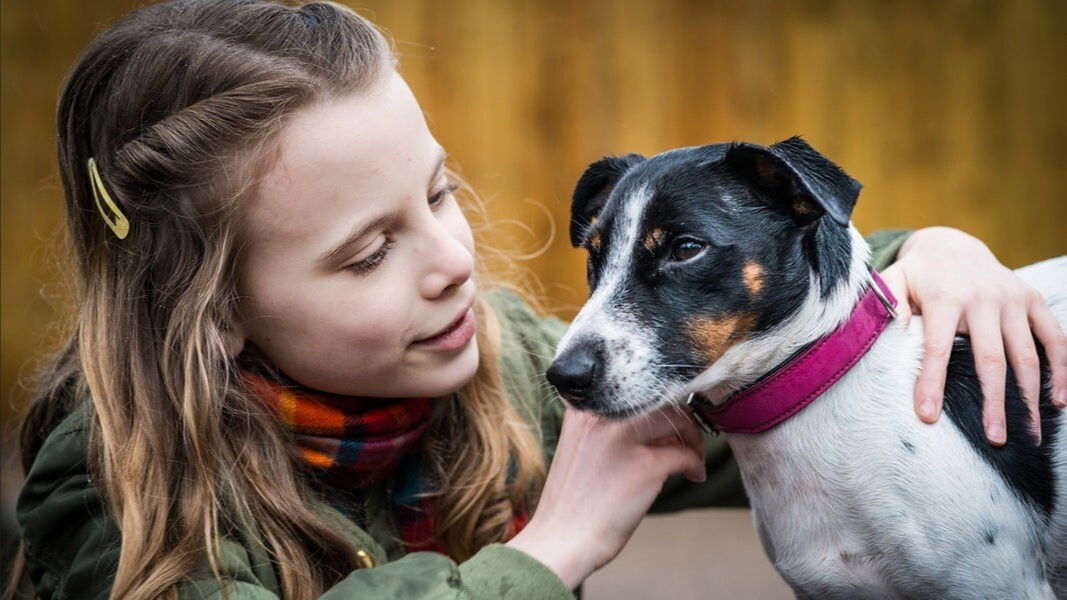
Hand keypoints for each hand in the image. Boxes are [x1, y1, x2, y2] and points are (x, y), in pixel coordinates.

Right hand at [505, 407, 704, 587]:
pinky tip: (694, 476)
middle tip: (688, 442)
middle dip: (680, 420)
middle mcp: (603, 416)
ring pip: (677, 421)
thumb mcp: (581, 449)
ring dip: (692, 439)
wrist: (559, 540)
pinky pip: (684, 455)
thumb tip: (656, 426)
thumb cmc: (571, 502)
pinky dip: (695, 464)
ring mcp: (624, 439)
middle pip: (658, 402)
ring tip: (693, 460)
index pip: (634, 391)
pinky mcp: (645, 466)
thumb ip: (610, 431)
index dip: (658, 407)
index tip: (668, 425)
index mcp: (585, 409)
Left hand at [879, 226, 1066, 445]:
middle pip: (990, 358)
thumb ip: (887, 306)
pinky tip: (1058, 400)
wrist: (951, 246)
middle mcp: (983, 297)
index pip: (937, 347)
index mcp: (944, 297)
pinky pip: (1054, 337)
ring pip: (1027, 353)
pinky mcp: (1033, 299)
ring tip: (1029, 432)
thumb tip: (890, 336)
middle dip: (994, 400)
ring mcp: (1012, 299)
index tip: (928, 416)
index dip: (932, 382)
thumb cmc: (917, 277)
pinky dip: (1061, 369)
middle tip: (995, 438)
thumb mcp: (893, 283)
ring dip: (1030, 396)